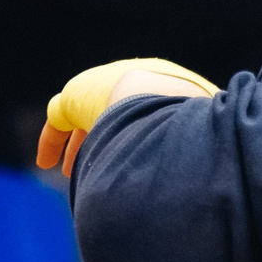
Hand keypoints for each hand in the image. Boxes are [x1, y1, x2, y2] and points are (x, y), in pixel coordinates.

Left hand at [36, 57, 216, 176]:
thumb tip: (215, 183)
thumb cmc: (192, 124)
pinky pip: (58, 120)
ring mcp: (102, 85)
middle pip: (115, 111)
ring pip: (85, 117)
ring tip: (72, 172)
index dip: (142, 132)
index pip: (151, 107)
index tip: (141, 153)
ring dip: (80, 144)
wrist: (159, 103)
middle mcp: (132, 78)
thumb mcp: (208, 137)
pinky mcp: (73, 98)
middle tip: (104, 159)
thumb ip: (205, 153)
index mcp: (168, 82)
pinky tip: (46, 164)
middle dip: (107, 136)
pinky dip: (52, 142)